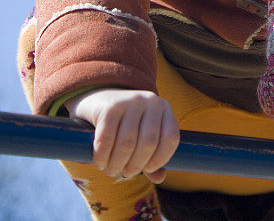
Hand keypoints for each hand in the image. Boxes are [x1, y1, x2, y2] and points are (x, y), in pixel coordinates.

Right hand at [65, 88, 179, 183]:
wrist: (98, 100)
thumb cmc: (125, 124)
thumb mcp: (142, 135)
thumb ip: (152, 156)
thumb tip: (160, 178)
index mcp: (164, 108)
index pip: (171, 138)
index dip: (160, 160)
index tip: (147, 169)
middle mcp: (150, 101)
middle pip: (148, 143)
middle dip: (135, 166)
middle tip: (125, 174)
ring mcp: (130, 101)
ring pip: (127, 143)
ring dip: (117, 165)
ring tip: (111, 170)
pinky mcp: (109, 107)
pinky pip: (106, 140)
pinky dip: (102, 157)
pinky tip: (100, 163)